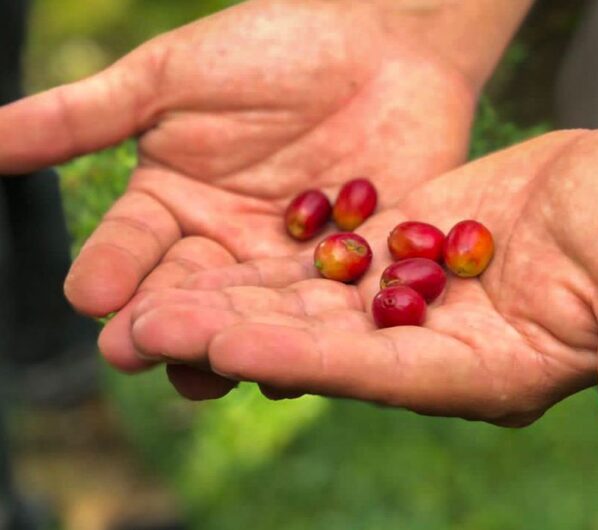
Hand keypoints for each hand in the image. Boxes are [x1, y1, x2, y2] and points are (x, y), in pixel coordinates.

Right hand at [0, 1, 475, 382]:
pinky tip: (292, 367)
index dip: (110, 269)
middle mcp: (225, 246)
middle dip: (165, 321)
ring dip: (231, 344)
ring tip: (208, 371)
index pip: (132, 247)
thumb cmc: (276, 47)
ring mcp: (288, 267)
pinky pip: (325, 316)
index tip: (88, 295)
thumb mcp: (170, 79)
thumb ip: (83, 118)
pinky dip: (309, 340)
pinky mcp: (350, 277)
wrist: (386, 44)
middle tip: (137, 349)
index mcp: (174, 206)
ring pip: (253, 317)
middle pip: (189, 296)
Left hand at [127, 125, 597, 476]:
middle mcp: (437, 349)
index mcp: (488, 372)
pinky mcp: (404, 258)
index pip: (384, 374)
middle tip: (144, 330)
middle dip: (238, 336)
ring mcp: (415, 304)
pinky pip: (326, 262)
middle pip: (325, 347)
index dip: (307, 361)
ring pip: (310, 306)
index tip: (227, 348)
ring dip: (233, 300)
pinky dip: (268, 259)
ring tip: (147, 297)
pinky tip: (205, 250)